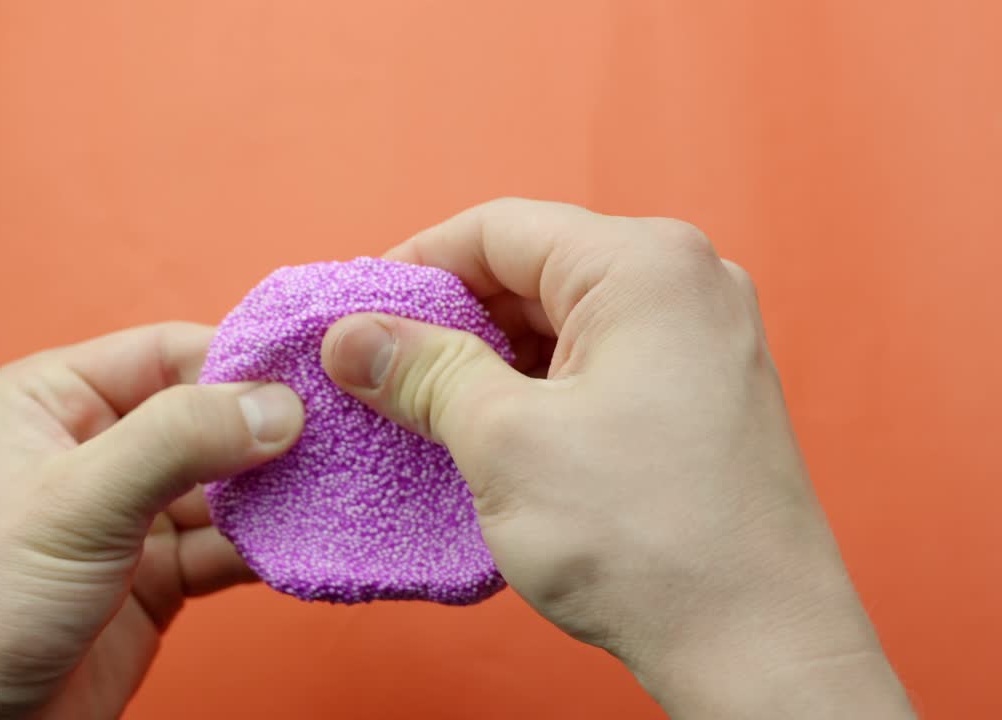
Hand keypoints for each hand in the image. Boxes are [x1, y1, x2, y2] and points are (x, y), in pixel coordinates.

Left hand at [0, 323, 303, 718]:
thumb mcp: (77, 504)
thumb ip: (176, 442)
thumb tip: (277, 405)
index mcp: (58, 399)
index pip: (171, 353)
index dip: (243, 361)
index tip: (317, 379)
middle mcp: (99, 446)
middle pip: (209, 417)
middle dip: (272, 431)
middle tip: (346, 438)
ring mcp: (132, 513)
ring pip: (228, 485)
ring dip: (279, 494)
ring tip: (341, 491)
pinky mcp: (159, 576)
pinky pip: (230, 545)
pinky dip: (269, 547)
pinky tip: (309, 544)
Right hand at [321, 199, 913, 718]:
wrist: (758, 647)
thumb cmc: (646, 539)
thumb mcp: (504, 441)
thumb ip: (421, 371)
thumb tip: (349, 336)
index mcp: (644, 264)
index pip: (498, 229)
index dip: (413, 266)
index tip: (354, 314)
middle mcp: (686, 283)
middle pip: (532, 270)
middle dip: (448, 319)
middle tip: (376, 371)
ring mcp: (702, 340)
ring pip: (562, 322)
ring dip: (488, 359)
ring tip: (422, 411)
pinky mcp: (702, 395)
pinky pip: (598, 364)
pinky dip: (536, 389)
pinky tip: (488, 434)